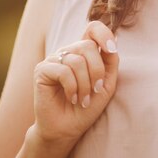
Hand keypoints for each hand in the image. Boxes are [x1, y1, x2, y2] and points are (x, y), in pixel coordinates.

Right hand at [31, 21, 118, 145]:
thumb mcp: (107, 83)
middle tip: (96, 90)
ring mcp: (54, 59)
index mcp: (84, 52)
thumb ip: (111, 61)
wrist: (68, 129)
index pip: (92, 28)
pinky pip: (63, 71)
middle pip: (88, 46)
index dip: (104, 34)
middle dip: (96, 71)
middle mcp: (68, 52)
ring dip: (85, 84)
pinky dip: (72, 87)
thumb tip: (115, 38)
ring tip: (83, 99)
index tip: (111, 49)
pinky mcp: (42, 70)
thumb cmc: (88, 106)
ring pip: (76, 60)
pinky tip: (71, 97)